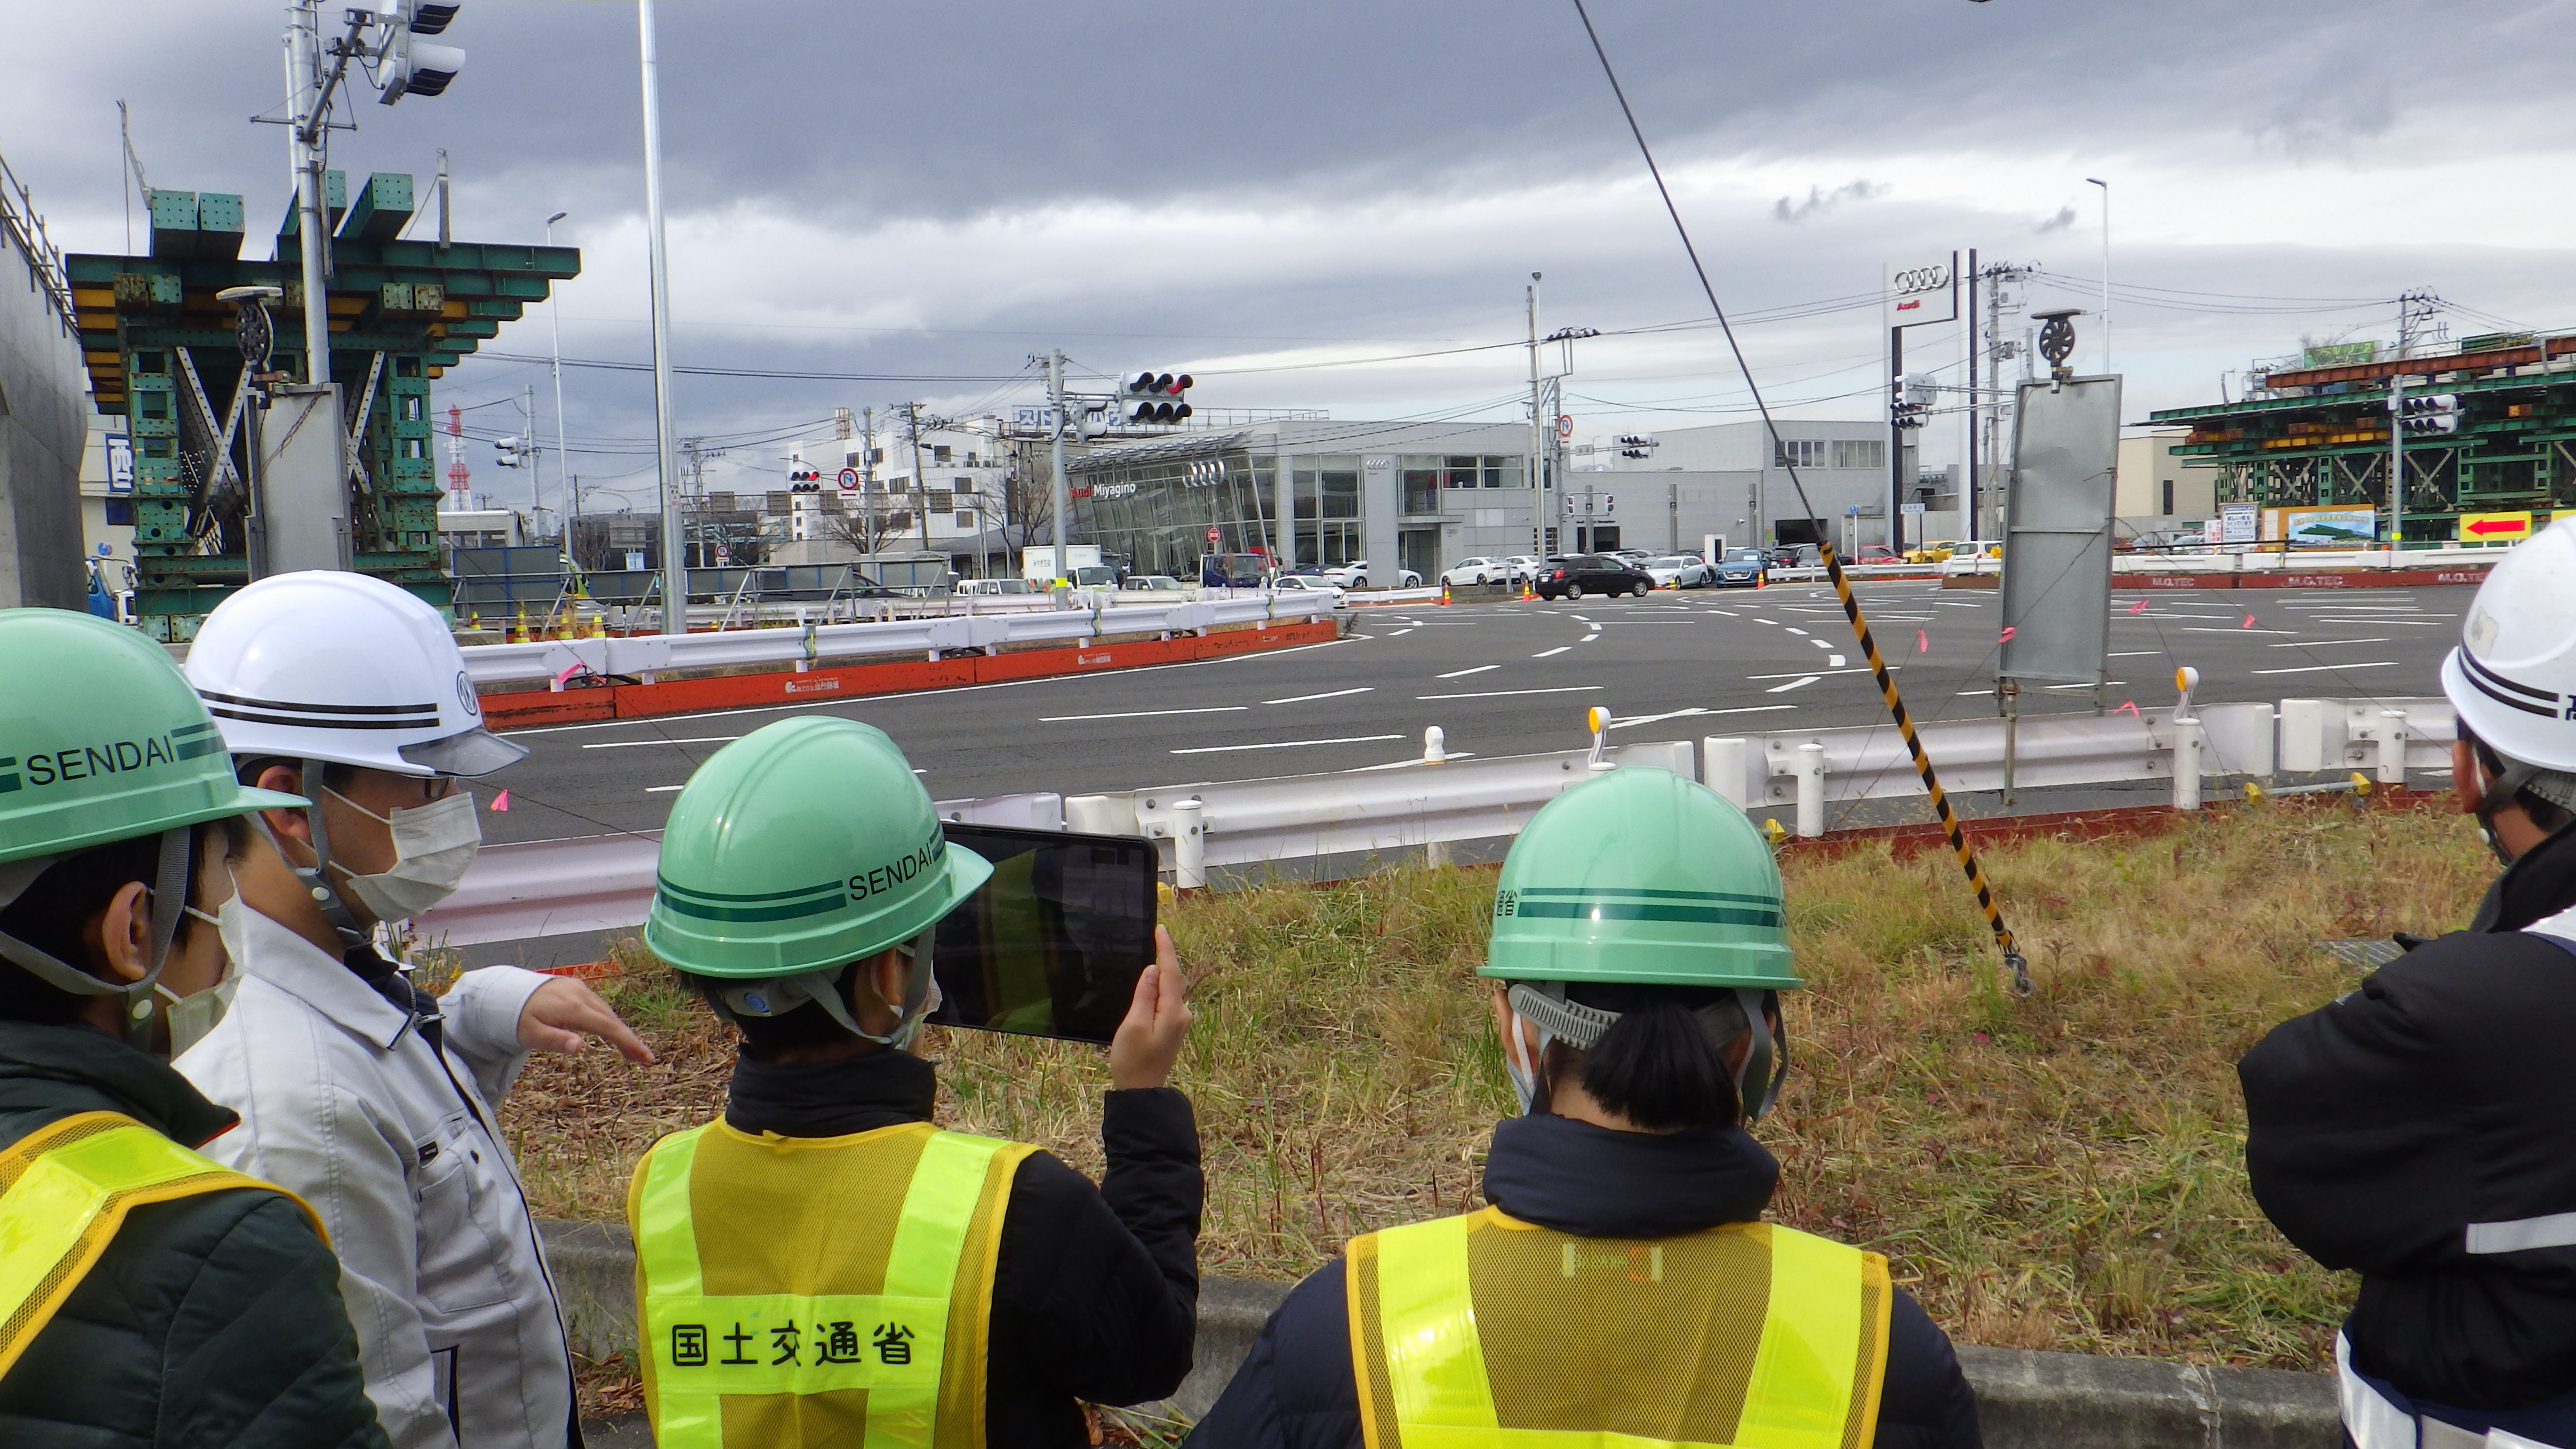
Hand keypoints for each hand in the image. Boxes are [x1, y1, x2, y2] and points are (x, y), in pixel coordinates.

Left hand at [517, 976, 655, 1062]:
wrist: (505, 993)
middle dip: (630, 1040)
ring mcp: (580, 989)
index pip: (608, 1027)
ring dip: (620, 1031)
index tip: (645, 1057)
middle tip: (644, 1060)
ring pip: (607, 1012)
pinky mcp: (576, 987)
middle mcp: (581, 995)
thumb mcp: (531, 1035)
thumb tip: (580, 1047)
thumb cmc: (517, 1018)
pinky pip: (598, 1006)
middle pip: (612, 1019)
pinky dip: (609, 1021)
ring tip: (631, 1051)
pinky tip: (611, 1032)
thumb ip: (556, 1040)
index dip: (629, 1042)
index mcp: (573, 1008)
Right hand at [1108, 926, 1190, 1090]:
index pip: (1170, 972)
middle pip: (1172, 978)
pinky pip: (1166, 1000)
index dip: (1165, 949)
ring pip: (1169, 990)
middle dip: (1164, 957)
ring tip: (1152, 952)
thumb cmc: (1133, 1060)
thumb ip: (1144, 996)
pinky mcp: (1171, 1029)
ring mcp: (1178, 1022)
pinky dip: (1159, 988)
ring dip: (1161, 973)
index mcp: (1173, 1012)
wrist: (1142, 1092)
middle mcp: (1182, 1014)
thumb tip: (1152, 970)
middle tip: (1156, 933)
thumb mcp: (1133, 1025)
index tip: (1161, 929)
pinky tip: (1149, 983)